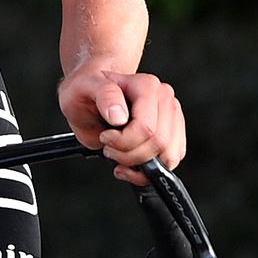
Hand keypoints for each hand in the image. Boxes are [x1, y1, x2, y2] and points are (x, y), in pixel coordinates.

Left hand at [59, 64, 186, 185]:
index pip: (146, 127)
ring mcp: (171, 116)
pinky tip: (130, 163)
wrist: (91, 95)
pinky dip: (147, 171)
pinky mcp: (173, 133)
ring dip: (139, 165)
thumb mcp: (84, 87)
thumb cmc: (87, 90)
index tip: (104, 137)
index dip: (121, 141)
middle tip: (109, 148)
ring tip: (119, 155)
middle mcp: (164, 98)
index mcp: (146, 86)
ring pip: (168, 156)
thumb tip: (119, 117)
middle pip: (158, 143)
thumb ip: (104, 96)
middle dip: (128, 155)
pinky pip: (171, 161)